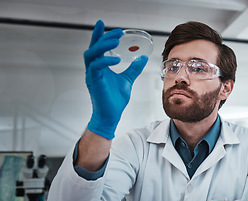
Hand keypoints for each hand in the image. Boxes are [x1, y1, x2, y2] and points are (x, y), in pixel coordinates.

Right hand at [84, 20, 147, 138]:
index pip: (97, 47)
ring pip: (91, 54)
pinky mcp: (93, 82)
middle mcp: (94, 69)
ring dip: (102, 45)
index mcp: (100, 67)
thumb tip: (143, 58)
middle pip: (93, 47)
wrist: (111, 115)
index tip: (106, 25)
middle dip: (104, 36)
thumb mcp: (127, 80)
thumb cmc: (115, 100)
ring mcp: (92, 75)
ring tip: (115, 40)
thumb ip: (133, 68)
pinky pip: (96, 67)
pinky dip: (106, 61)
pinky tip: (117, 59)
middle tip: (117, 31)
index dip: (100, 35)